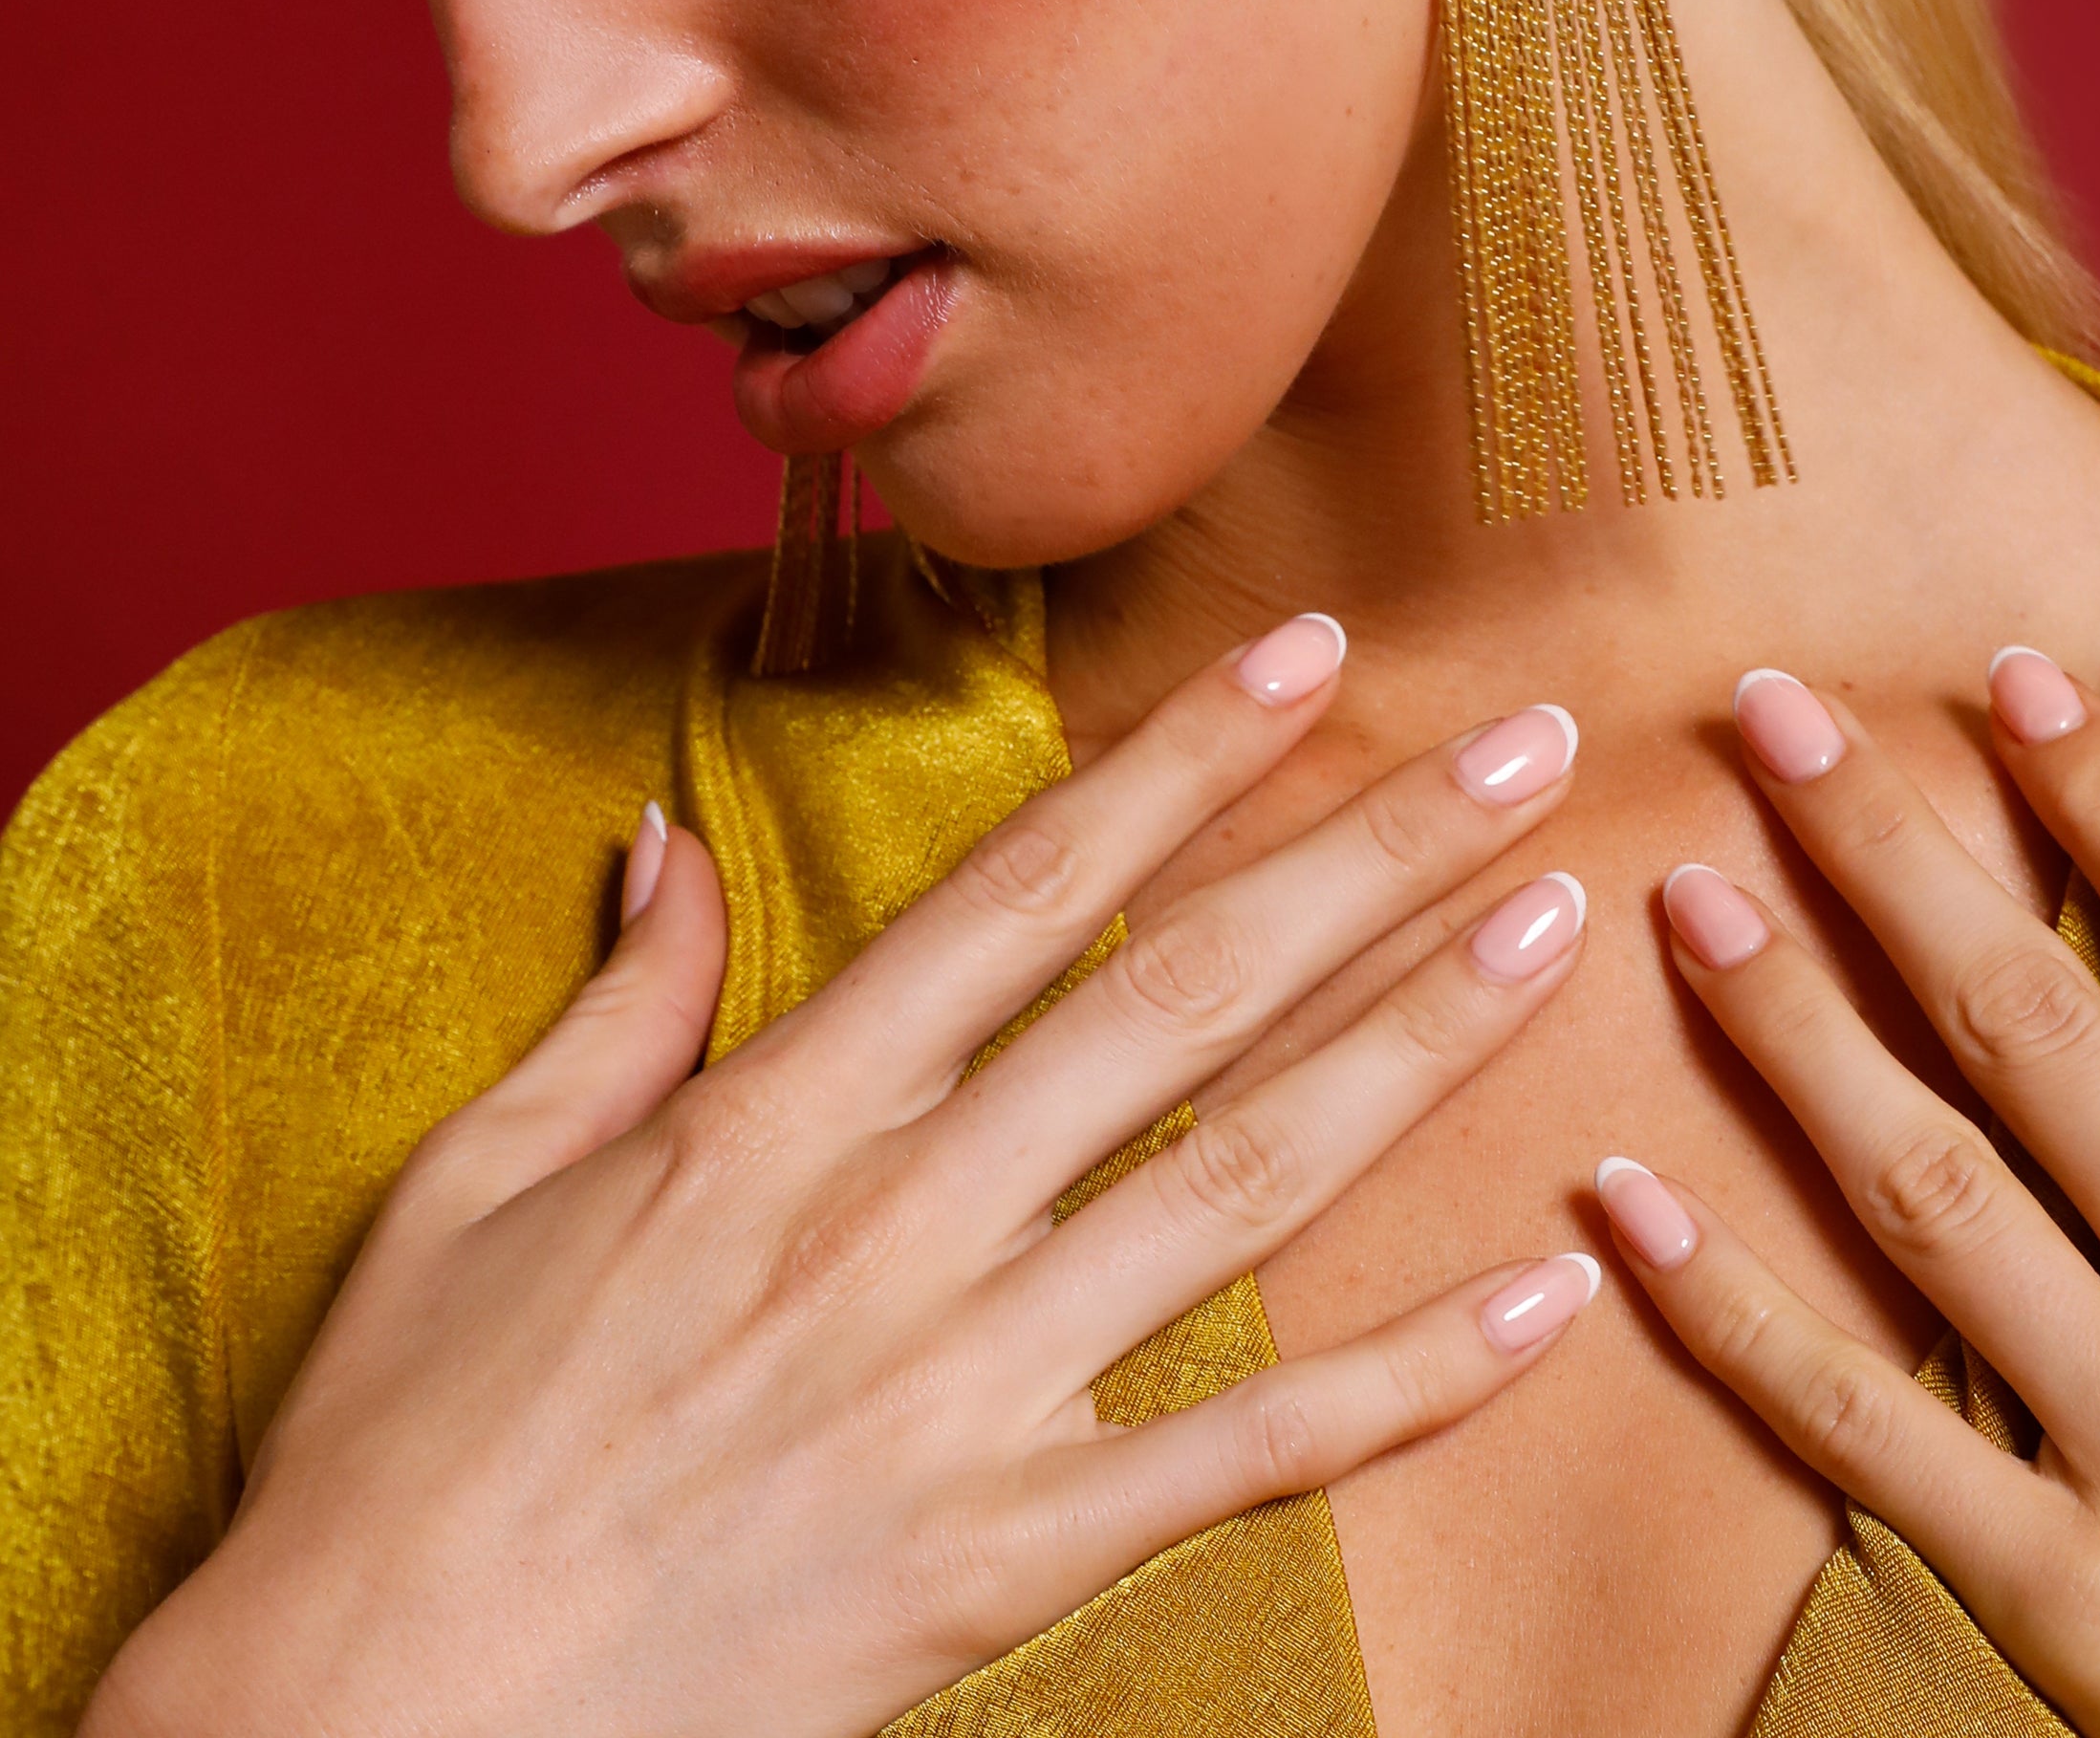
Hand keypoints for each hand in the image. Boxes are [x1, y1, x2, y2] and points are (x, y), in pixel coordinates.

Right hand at [87, 617, 1595, 1737]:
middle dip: (1371, 856)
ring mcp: (964, 1389)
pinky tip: (1536, 1295)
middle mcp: (900, 1222)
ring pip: (1246, 1181)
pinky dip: (1404, 1380)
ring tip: (1554, 930)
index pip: (1029, 887)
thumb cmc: (400, 1456)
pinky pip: (1243, 1455)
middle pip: (1186, 995)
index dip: (1182, 758)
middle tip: (1525, 751)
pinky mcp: (999, 1556)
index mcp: (779, 1114)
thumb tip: (668, 835)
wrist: (358, 1731)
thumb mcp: (468, 1186)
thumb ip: (613, 1004)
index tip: (1309, 656)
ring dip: (1421, 1046)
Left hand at [1595, 653, 2099, 1736]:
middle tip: (1766, 712)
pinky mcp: (2077, 1601)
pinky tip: (1626, 1195)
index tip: (2001, 676)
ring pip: (1929, 1196)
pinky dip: (1735, 1308)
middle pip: (2037, 1031)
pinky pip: (1867, 1425)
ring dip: (1791, 1032)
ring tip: (1680, 896)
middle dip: (1891, 854)